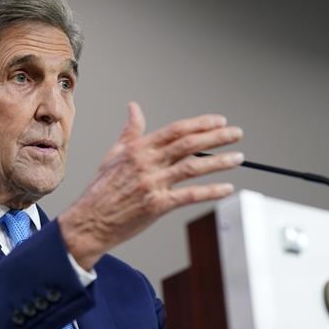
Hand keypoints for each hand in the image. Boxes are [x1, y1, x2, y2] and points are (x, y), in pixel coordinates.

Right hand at [59, 102, 243, 269]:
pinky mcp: (157, 206)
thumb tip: (134, 107)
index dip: (200, 124)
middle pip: (188, 145)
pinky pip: (189, 195)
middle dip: (216, 137)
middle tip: (236, 133)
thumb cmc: (101, 189)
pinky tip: (226, 188)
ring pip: (193, 168)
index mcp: (138, 149)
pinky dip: (210, 191)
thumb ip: (130, 131)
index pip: (176, 130)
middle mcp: (147, 163)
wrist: (90, 221)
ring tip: (238, 157)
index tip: (219, 121)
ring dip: (219, 162)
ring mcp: (152, 184)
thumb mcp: (113, 154)